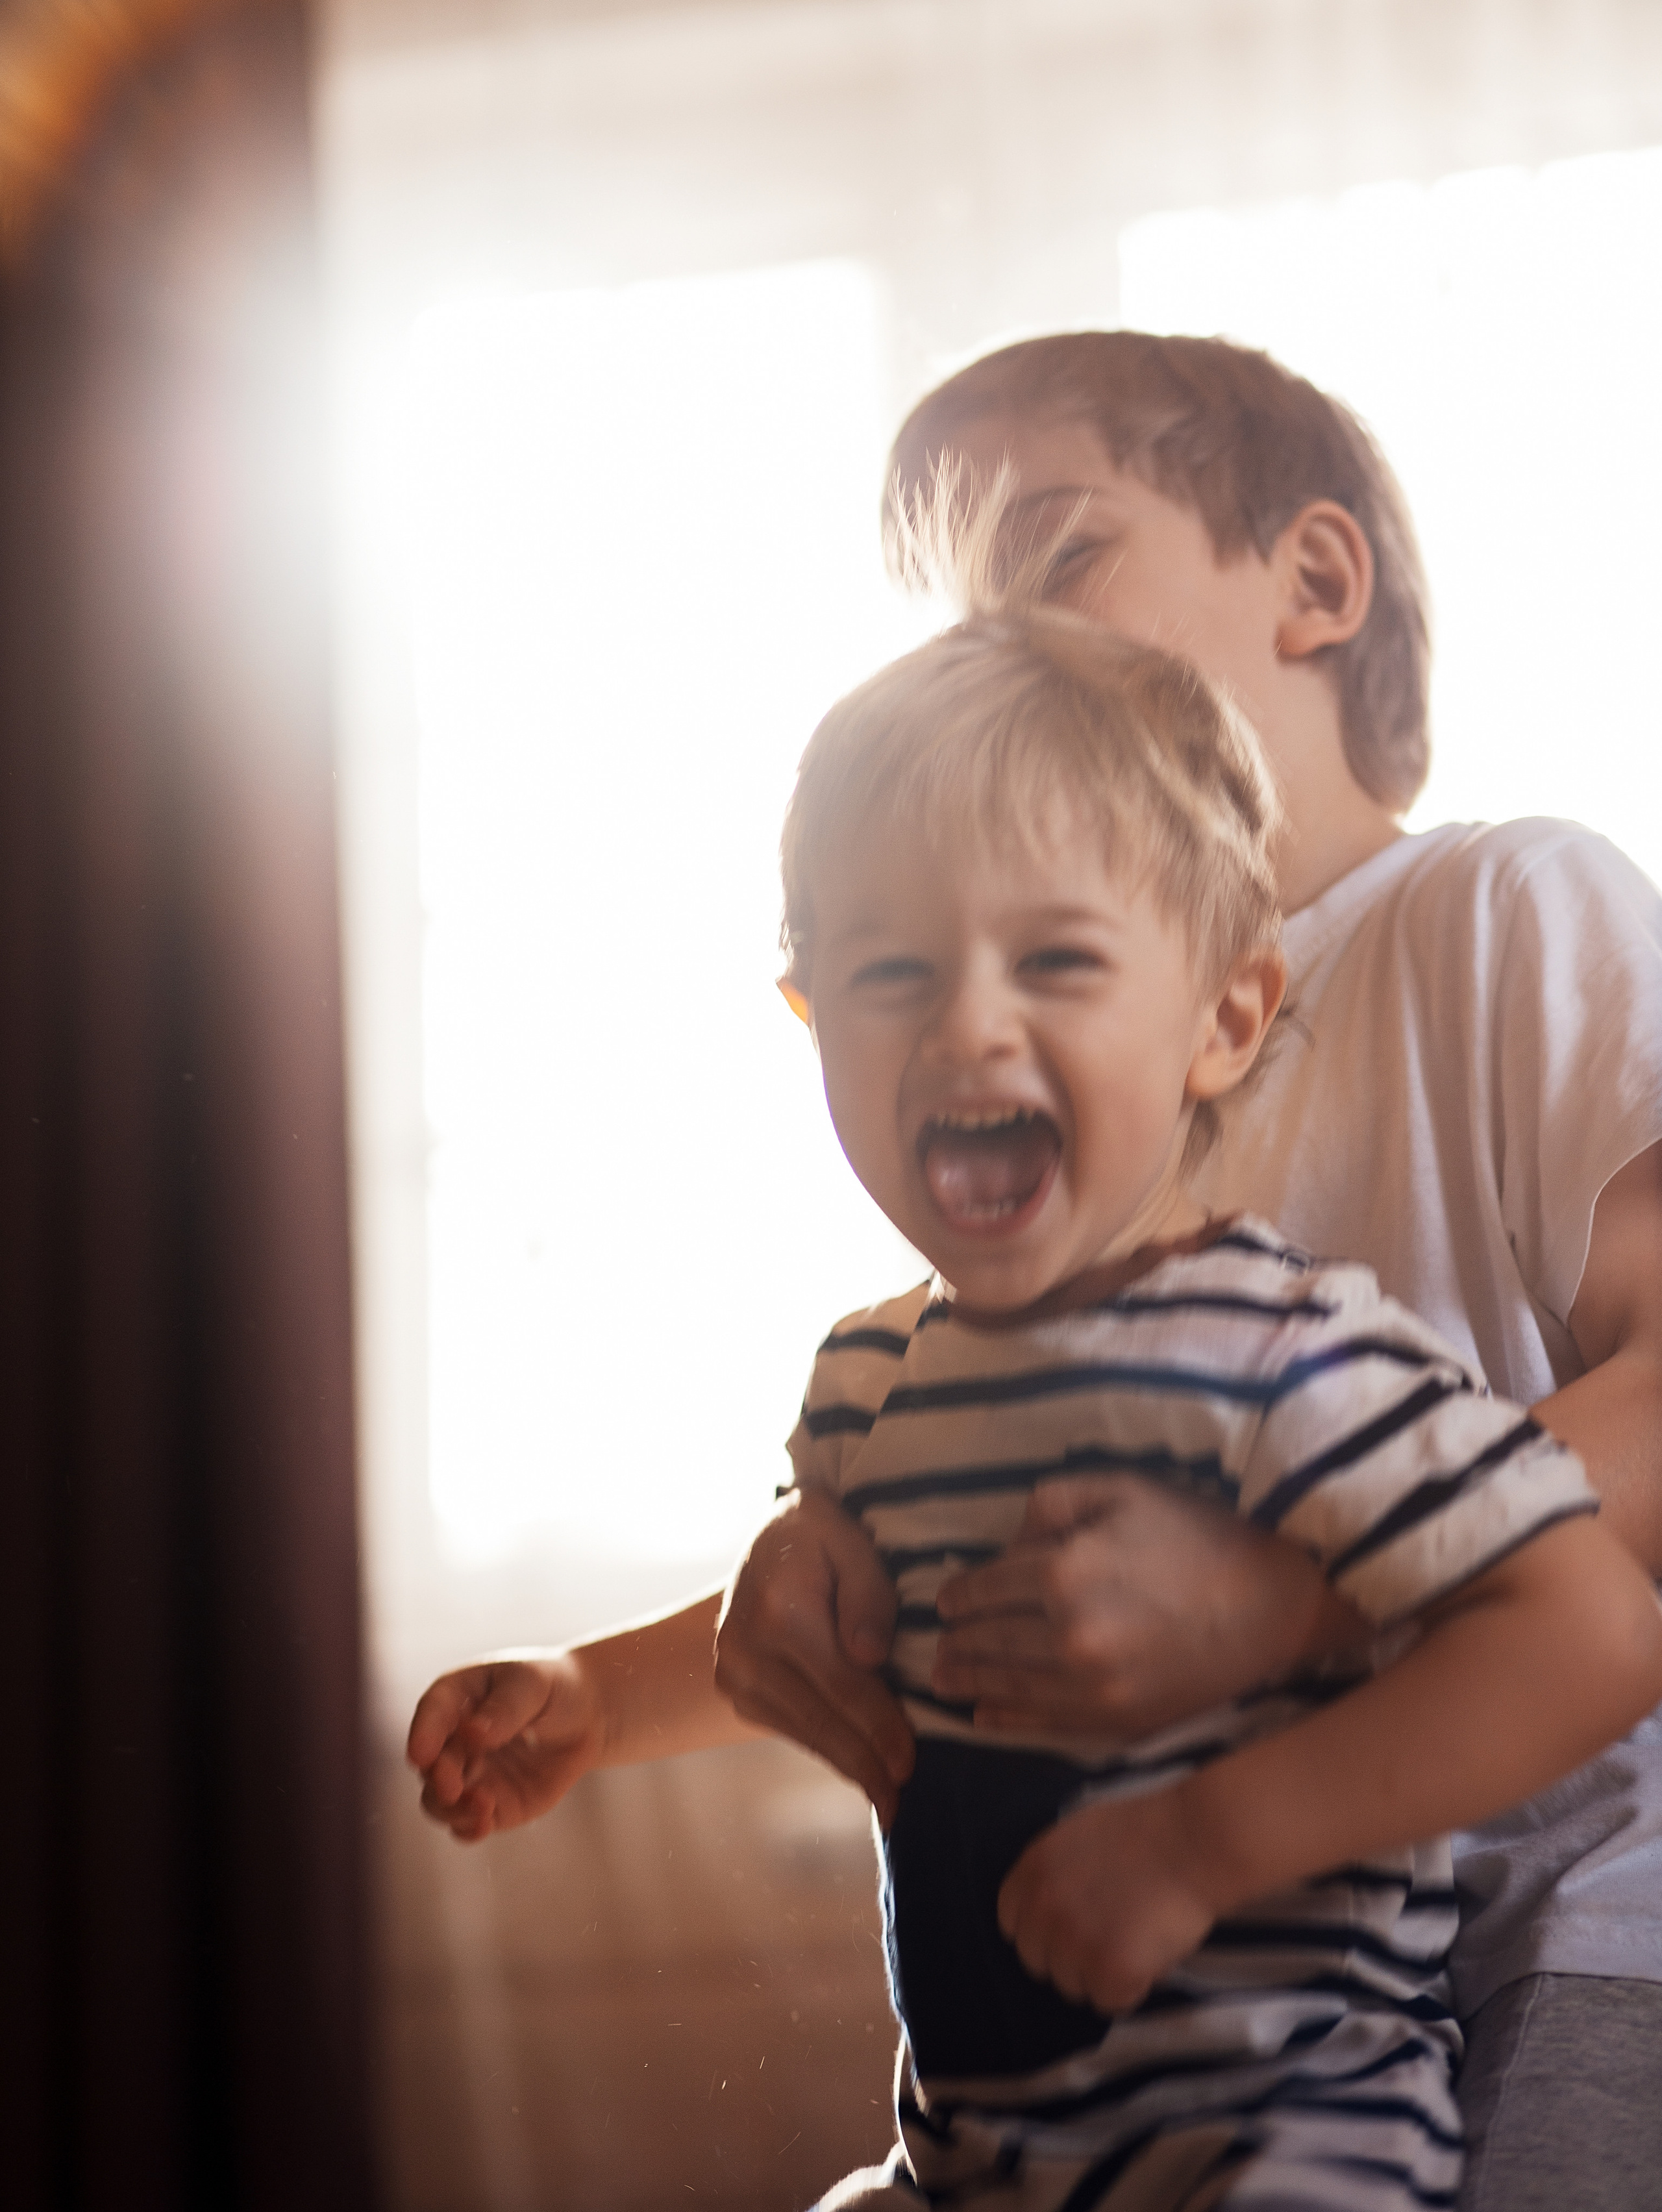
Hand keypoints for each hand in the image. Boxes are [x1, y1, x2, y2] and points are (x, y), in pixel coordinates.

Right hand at [407, 1654, 603, 1841]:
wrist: (583, 1718)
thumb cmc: (551, 1689)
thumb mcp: (533, 1685)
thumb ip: (505, 1708)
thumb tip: (473, 1733)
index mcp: (456, 1698)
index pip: (432, 1713)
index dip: (423, 1734)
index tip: (420, 1755)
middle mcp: (453, 1739)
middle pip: (432, 1764)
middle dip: (439, 1778)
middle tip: (453, 1787)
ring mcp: (469, 1775)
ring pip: (439, 1801)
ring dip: (452, 1809)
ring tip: (483, 1807)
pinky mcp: (488, 1804)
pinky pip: (466, 1824)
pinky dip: (468, 1829)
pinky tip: (483, 1826)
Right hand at [715, 1490, 914, 1825]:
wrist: (764, 1540)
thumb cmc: (818, 1534)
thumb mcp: (846, 1537)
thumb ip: (867, 1590)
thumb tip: (871, 1656)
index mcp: (777, 1611)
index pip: (840, 1684)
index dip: (878, 1726)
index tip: (910, 1762)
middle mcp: (745, 1650)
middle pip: (820, 1720)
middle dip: (865, 1763)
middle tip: (902, 1805)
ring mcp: (734, 1675)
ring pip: (804, 1732)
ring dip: (848, 1765)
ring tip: (888, 1798)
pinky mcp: (737, 1692)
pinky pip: (791, 1728)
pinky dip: (827, 1748)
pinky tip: (859, 1767)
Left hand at [933, 1474, 1363, 1739]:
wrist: (1275, 1609)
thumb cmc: (1200, 1538)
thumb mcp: (1124, 1490)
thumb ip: (1054, 1503)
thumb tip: (1013, 1540)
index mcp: (1064, 1571)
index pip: (988, 1587)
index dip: (959, 1595)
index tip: (945, 1600)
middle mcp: (1068, 1635)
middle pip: (990, 1640)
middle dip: (957, 1641)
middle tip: (935, 1644)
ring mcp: (1092, 1687)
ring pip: (1009, 1685)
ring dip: (970, 1681)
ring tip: (943, 1680)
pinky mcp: (1117, 1721)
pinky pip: (1045, 1723)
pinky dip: (1009, 1720)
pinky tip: (985, 1717)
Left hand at [998, 1786, 1220, 2012]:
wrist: (1194, 1840)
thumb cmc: (1149, 1831)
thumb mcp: (1080, 1839)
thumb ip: (1057, 1876)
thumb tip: (1055, 1909)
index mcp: (1033, 1871)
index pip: (1013, 1923)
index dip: (1044, 1931)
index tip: (1071, 1929)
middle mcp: (1043, 1908)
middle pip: (1039, 1962)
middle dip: (1071, 1957)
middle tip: (1111, 1939)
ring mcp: (1073, 1941)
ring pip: (1074, 1986)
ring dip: (1102, 1975)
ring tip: (1137, 1942)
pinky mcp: (1109, 1969)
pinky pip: (1110, 2001)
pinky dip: (1132, 1987)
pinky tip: (1152, 1955)